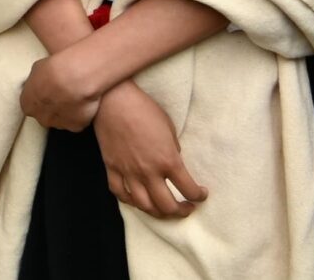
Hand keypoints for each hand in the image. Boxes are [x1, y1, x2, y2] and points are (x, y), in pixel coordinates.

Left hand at [21, 44, 107, 131]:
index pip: (29, 106)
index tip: (47, 92)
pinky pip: (78, 122)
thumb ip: (37, 81)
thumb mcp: (37, 69)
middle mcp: (41, 118)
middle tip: (61, 94)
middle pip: (45, 116)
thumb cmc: (54, 70)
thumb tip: (41, 80)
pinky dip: (81, 114)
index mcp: (28, 105)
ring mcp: (59, 124)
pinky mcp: (76, 126)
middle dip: (51, 108)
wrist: (75, 78)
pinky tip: (83, 102)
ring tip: (74, 97)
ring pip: (62, 120)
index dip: (39, 99)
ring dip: (66, 112)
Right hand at [93, 82, 208, 218]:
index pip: (189, 189)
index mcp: (168, 160)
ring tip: (164, 209)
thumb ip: (172, 151)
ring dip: (157, 212)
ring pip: (144, 205)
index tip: (201, 194)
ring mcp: (128, 172)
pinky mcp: (112, 168)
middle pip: (167, 205)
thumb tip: (171, 164)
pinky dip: (130, 201)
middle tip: (186, 207)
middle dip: (181, 211)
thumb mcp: (169, 129)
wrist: (114, 101)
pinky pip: (120, 193)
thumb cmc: (145, 110)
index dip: (199, 195)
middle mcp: (149, 172)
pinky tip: (137, 199)